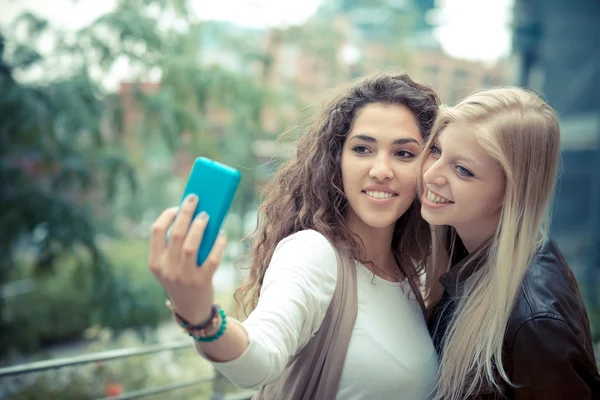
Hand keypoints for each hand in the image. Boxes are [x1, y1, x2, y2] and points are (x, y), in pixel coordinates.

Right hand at [148, 194, 227, 324]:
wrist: (191, 309)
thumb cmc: (182, 278)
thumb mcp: (171, 264)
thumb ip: (176, 245)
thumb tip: (194, 213)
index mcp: (155, 262)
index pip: (156, 232)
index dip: (167, 215)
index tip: (178, 206)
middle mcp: (167, 269)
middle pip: (176, 234)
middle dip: (186, 213)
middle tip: (195, 199)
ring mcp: (184, 276)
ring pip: (191, 246)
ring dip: (199, 227)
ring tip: (206, 215)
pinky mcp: (202, 281)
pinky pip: (211, 259)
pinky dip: (217, 244)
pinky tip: (222, 233)